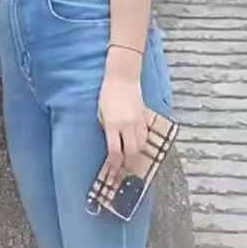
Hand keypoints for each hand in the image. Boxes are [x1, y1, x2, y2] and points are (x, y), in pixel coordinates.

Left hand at [98, 52, 150, 175]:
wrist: (123, 78)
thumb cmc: (107, 93)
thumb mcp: (101, 112)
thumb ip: (106, 127)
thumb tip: (112, 140)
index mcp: (113, 124)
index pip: (115, 150)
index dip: (115, 163)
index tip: (113, 170)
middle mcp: (127, 125)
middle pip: (131, 151)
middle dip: (128, 162)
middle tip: (124, 167)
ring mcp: (138, 122)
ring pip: (141, 145)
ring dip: (136, 153)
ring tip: (131, 158)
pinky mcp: (145, 118)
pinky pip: (146, 136)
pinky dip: (142, 142)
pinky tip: (138, 145)